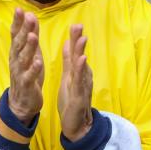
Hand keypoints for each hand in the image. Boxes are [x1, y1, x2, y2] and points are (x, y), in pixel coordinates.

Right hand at [8, 8, 44, 123]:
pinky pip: (29, 76)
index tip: (19, 9)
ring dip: (29, 47)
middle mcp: (16, 60)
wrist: (21, 102)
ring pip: (24, 58)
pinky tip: (38, 62)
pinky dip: (34, 69)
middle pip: (19, 43)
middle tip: (28, 18)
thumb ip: (31, 35)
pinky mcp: (26, 84)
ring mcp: (20, 72)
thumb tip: (31, 16)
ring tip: (33, 36)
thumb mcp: (31, 52)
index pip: (16, 34)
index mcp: (17, 51)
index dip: (17, 22)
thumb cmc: (27, 73)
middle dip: (24, 30)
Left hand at [58, 24, 93, 140]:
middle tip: (78, 25)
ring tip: (82, 38)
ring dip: (81, 52)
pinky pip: (80, 81)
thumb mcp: (68, 77)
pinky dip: (81, 70)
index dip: (74, 39)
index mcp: (77, 72)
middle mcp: (82, 76)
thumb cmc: (72, 100)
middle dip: (79, 41)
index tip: (74, 24)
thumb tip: (68, 43)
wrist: (77, 124)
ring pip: (81, 67)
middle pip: (80, 56)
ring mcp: (82, 86)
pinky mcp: (80, 96)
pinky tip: (81, 60)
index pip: (75, 53)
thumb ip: (69, 61)